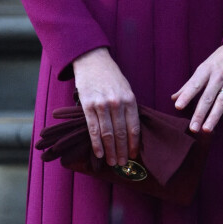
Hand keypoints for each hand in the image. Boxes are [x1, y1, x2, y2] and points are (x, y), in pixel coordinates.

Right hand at [72, 47, 139, 166]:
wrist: (92, 60)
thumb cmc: (110, 76)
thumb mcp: (125, 88)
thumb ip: (128, 107)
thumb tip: (131, 131)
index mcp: (129, 99)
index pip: (133, 127)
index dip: (134, 144)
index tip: (134, 155)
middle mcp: (117, 103)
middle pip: (120, 134)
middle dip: (122, 151)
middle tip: (122, 163)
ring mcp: (102, 105)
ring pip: (107, 134)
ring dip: (110, 151)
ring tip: (112, 162)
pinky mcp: (88, 105)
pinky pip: (93, 129)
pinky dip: (96, 144)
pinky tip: (99, 153)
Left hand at [171, 41, 222, 132]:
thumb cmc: (221, 58)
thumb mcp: (205, 66)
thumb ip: (190, 84)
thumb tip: (174, 98)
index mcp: (207, 69)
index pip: (195, 84)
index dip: (186, 95)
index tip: (178, 106)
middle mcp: (219, 76)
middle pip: (208, 97)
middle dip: (200, 113)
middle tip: (193, 128)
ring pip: (222, 101)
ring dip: (214, 116)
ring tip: (206, 129)